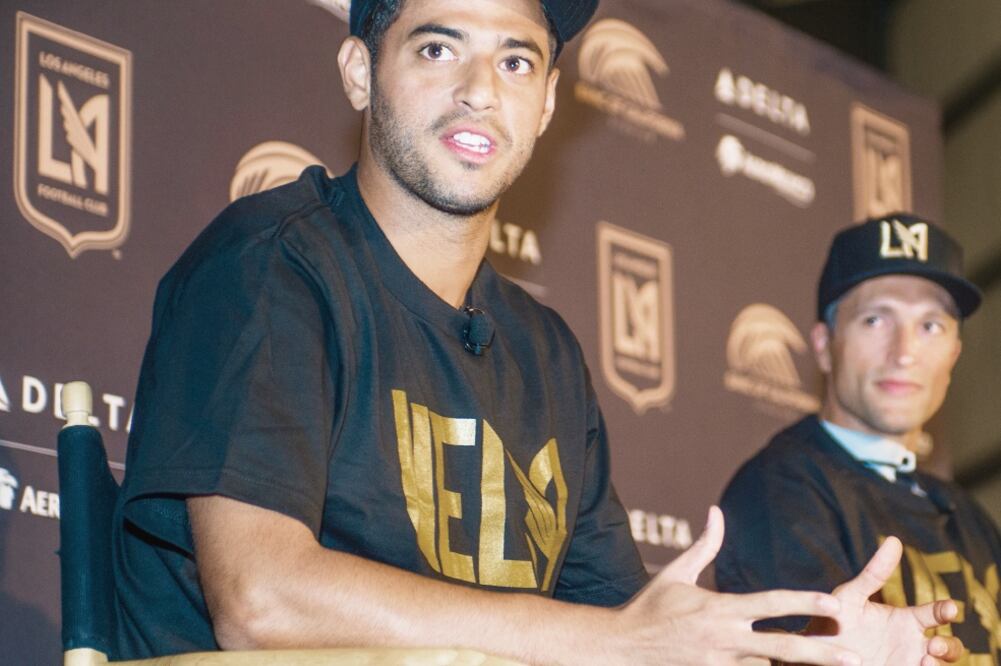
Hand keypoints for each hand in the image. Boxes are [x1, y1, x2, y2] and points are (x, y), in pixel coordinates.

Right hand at [608, 507, 859, 665]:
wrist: (622, 647)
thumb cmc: (649, 606)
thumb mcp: (677, 574)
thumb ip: (705, 545)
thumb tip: (716, 511)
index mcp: (719, 608)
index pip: (770, 604)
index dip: (804, 602)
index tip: (834, 602)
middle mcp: (725, 639)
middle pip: (783, 647)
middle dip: (821, 652)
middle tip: (856, 656)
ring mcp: (720, 664)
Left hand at [808, 537, 964, 664]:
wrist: (813, 651)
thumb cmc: (832, 619)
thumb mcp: (851, 595)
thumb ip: (873, 573)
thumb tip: (894, 539)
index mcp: (905, 620)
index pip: (935, 614)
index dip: (945, 610)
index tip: (949, 608)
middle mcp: (911, 643)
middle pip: (948, 647)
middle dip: (949, 646)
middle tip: (934, 645)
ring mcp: (906, 661)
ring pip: (937, 665)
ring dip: (938, 664)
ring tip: (925, 661)